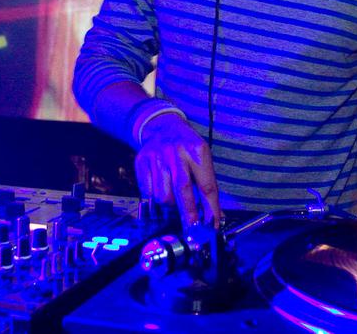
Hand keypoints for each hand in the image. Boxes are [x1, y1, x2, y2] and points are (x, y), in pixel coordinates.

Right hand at [134, 112, 221, 227]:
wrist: (162, 126)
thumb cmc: (187, 148)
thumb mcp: (202, 159)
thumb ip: (207, 185)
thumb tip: (214, 216)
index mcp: (198, 150)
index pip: (207, 185)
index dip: (210, 209)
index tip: (211, 225)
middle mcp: (176, 152)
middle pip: (183, 190)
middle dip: (189, 214)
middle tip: (192, 229)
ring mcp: (157, 156)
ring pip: (163, 195)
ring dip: (170, 207)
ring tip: (175, 203)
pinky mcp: (142, 162)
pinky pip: (147, 193)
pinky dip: (155, 200)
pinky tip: (161, 194)